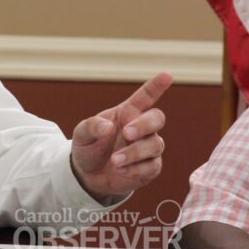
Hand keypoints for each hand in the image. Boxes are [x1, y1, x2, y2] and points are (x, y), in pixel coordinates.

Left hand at [70, 72, 172, 200]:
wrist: (87, 174)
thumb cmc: (88, 146)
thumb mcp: (82, 133)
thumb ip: (92, 126)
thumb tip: (108, 127)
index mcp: (127, 113)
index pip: (145, 97)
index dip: (156, 86)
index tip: (167, 75)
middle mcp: (141, 128)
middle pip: (157, 118)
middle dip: (144, 125)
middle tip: (126, 134)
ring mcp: (148, 148)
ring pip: (155, 145)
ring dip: (134, 152)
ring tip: (114, 160)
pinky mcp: (150, 167)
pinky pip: (152, 166)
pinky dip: (136, 169)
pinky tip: (120, 170)